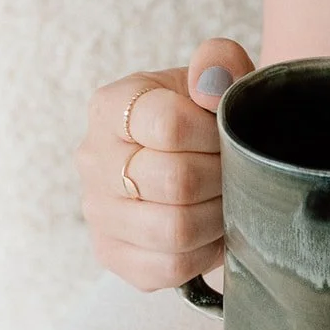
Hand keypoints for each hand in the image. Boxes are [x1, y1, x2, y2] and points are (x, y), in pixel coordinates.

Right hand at [75, 37, 253, 291]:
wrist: (195, 161)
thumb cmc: (205, 119)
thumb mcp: (216, 80)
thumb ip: (219, 63)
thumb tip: (210, 80)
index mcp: (111, 107)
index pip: (169, 124)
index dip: (214, 134)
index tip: (226, 135)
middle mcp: (92, 159)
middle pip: (176, 181)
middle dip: (223, 179)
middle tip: (236, 173)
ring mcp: (98, 212)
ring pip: (173, 229)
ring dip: (217, 218)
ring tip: (227, 201)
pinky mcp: (112, 255)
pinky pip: (168, 267)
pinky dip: (203, 253)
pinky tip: (211, 231)